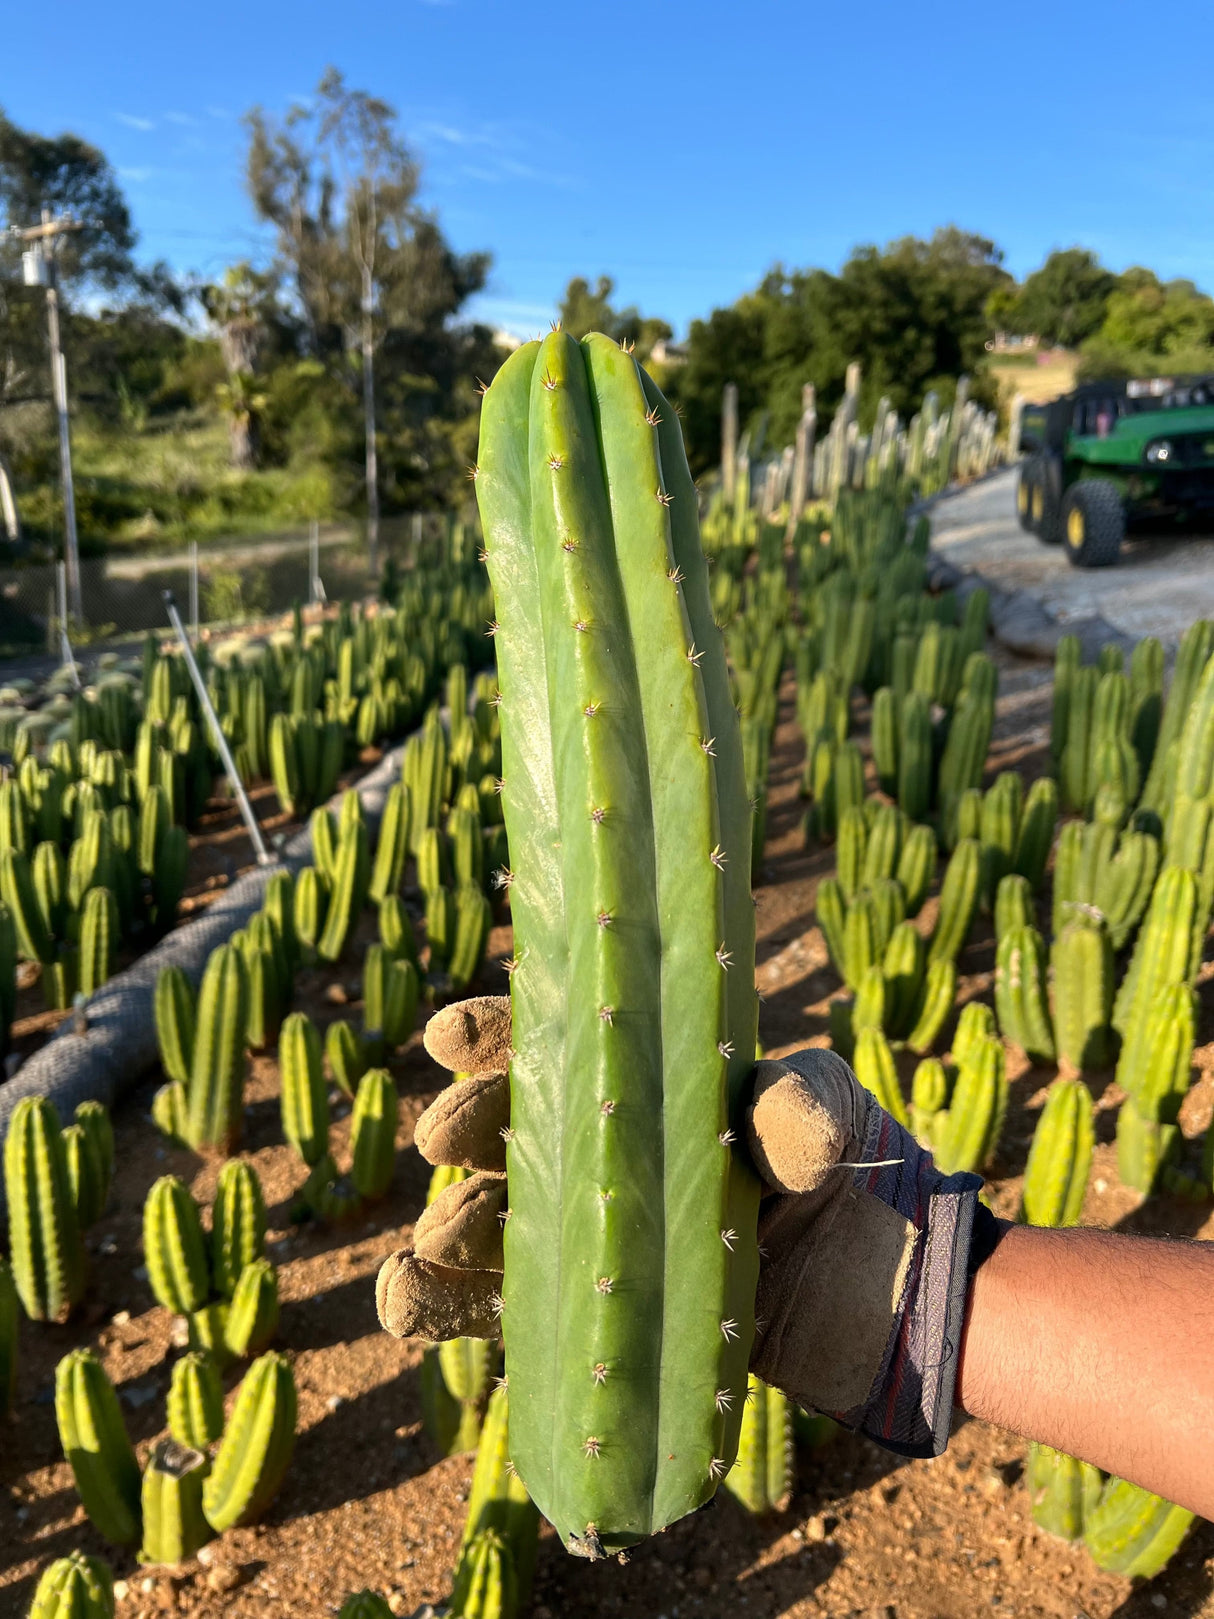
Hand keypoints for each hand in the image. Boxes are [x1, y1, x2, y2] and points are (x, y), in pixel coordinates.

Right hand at [377, 998, 984, 1457]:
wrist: (888, 1295)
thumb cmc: (856, 1175)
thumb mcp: (833, 1121)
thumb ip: (801, 1112)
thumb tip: (778, 1115)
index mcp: (646, 1082)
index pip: (555, 1043)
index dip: (494, 1034)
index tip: (453, 1034)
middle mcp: (607, 1152)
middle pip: (509, 1129)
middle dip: (469, 1125)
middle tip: (450, 1133)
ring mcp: (598, 1234)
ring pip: (493, 1221)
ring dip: (447, 1227)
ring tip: (424, 1246)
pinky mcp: (598, 1316)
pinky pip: (508, 1309)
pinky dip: (449, 1306)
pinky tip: (404, 1301)